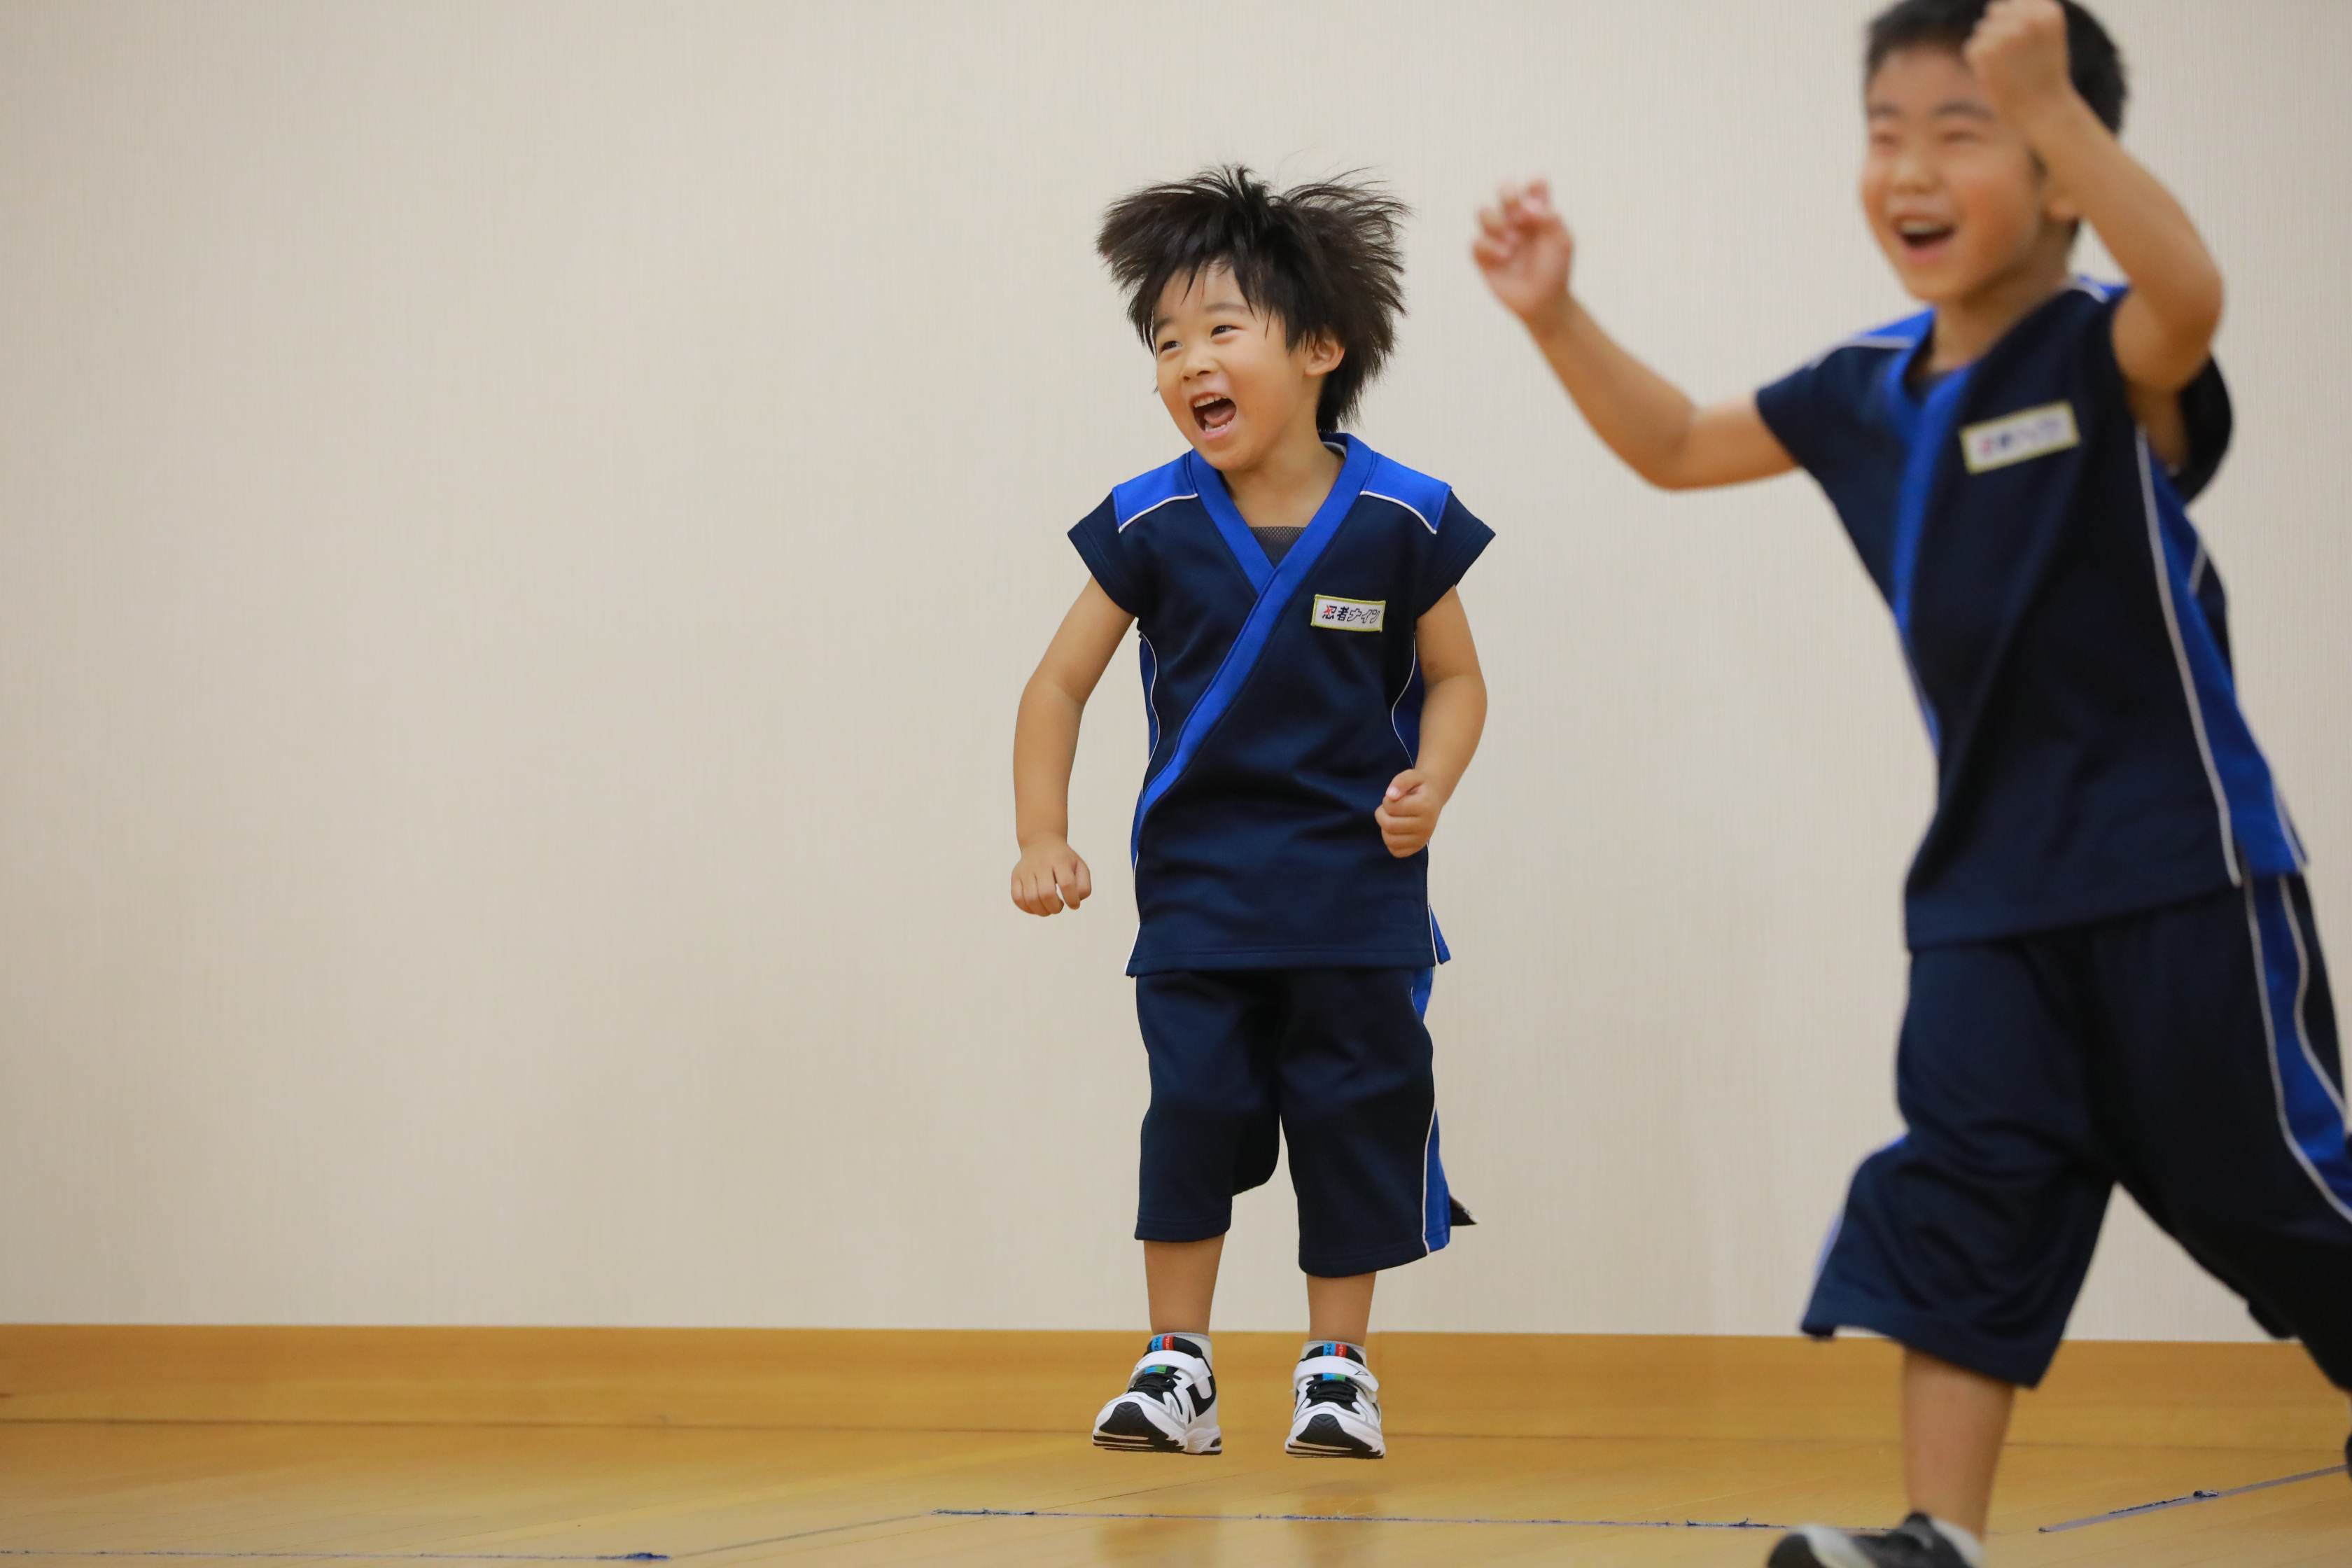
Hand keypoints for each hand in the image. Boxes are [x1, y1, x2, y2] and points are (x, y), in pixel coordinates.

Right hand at [1011, 838, 1092, 915]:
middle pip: (1046, 893)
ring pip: (1031, 898)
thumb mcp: (1080, 867)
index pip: (1067, 884)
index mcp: (1060, 860)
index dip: (1072, 899)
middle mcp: (1041, 864)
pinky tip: (1037, 907)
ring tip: (1049, 908)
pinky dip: (1028, 909)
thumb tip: (1075, 903)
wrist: (1041, 843)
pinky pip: (1017, 898)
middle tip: (1059, 906)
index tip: (1074, 905)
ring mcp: (1026, 870)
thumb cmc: (1064, 861)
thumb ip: (1084, 886)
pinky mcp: (1016, 877)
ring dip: (1042, 911)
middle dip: (1055, 908)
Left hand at [1375, 770, 1447, 857]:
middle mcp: (1427, 826)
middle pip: (1389, 825)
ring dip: (1385, 827)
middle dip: (1382, 814)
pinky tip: (1396, 829)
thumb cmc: (1419, 787)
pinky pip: (1395, 851)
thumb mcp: (1411, 775)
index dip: (1387, 801)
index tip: (1394, 797)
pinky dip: (1390, 840)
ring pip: (1390, 840)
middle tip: (1388, 808)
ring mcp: (1423, 839)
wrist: (1433, 797)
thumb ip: (1400, 781)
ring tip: (1392, 818)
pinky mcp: (1418, 848)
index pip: (1391, 808)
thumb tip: (1390, 796)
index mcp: (1425, 806)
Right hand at [1473, 180, 1575, 331]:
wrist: (1543, 303)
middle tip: (1518, 214)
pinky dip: (1490, 247)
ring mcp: (1498, 237)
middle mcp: (1516, 221)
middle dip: (1508, 193)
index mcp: (1538, 213)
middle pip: (1504, 189)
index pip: (1534, 186)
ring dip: (1496, 223)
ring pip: (1483, 211)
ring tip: (1512, 243)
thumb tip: (1528, 204)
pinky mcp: (1484, 257)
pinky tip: (1505, 258)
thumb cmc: (1555, 271)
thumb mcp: (1562, 242)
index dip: (1534, 188)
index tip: (1541, 209)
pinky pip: (1476, 242)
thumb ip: (1550, 218)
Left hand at [1965, 0, 2075, 131]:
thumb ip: (2028, 18)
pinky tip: (1996, 74)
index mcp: (2047, 12)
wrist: (2044, 110)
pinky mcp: (1987, 51)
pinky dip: (1979, 62)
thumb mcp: (2047, 39)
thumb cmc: (2045, 78)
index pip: (2016, 3)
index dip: (2014, 22)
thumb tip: (1994, 8)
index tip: (2025, 46)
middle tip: (2015, 60)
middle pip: (1995, 12)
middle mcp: (2027, 18)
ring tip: (2008, 68)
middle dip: (1998, 32)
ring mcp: (2007, 34)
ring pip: (1982, 29)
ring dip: (1988, 48)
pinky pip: (1972, 47)